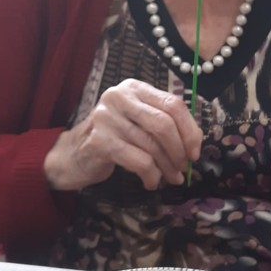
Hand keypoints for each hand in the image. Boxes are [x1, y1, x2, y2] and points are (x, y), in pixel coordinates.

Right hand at [43, 79, 201, 191]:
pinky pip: (139, 161)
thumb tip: (195, 143)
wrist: (75, 153)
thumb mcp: (139, 120)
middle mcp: (119, 97)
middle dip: (179, 150)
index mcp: (134, 87)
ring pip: (152, 145)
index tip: (195, 152)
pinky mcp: (100, 141)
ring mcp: (107, 118)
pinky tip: (152, 182)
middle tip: (184, 167)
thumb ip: (164, 122)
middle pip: (164, 123)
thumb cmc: (115, 136)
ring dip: (167, 167)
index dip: (190, 130)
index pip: (173, 104)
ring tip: (172, 178)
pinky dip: (151, 175)